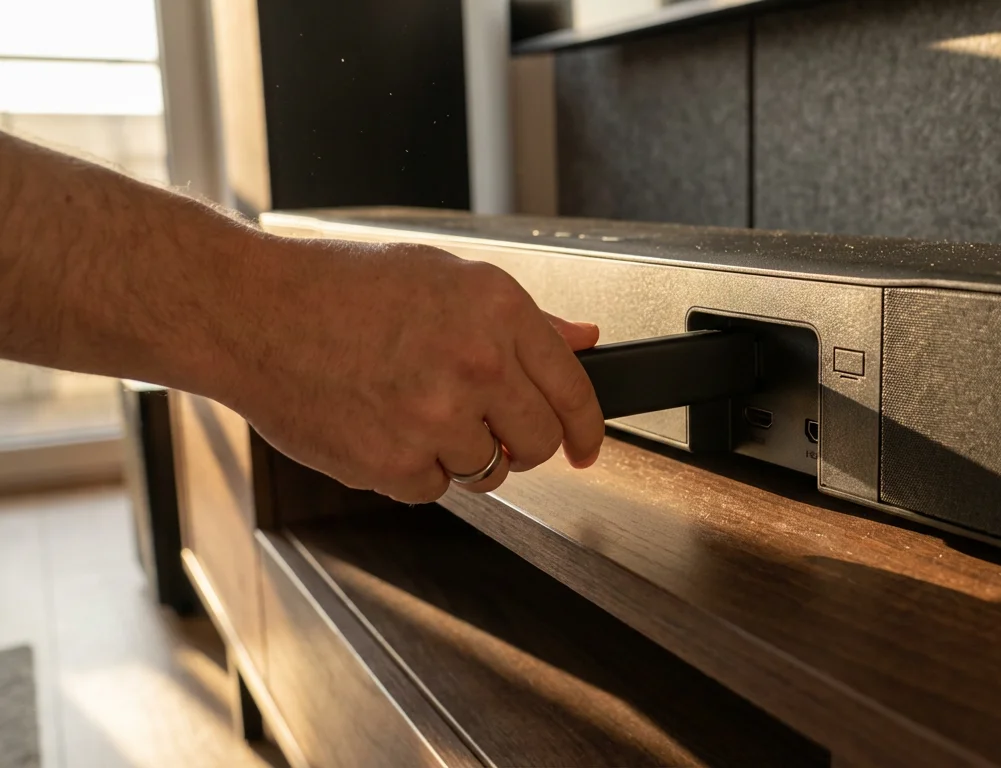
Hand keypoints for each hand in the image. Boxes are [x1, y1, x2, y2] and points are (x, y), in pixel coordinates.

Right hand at [223, 237, 603, 502]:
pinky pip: (433, 488)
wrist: (251, 311)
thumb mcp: (445, 276)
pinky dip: (413, 469)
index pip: (573, 390)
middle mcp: (476, 364)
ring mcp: (436, 418)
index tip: (588, 448)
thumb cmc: (339, 287)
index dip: (588, 429)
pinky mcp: (395, 464)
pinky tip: (380, 424)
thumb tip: (584, 340)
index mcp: (497, 310)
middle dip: (522, 443)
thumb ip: (525, 319)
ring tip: (414, 411)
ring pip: (489, 471)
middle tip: (488, 426)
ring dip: (463, 455)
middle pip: (539, 442)